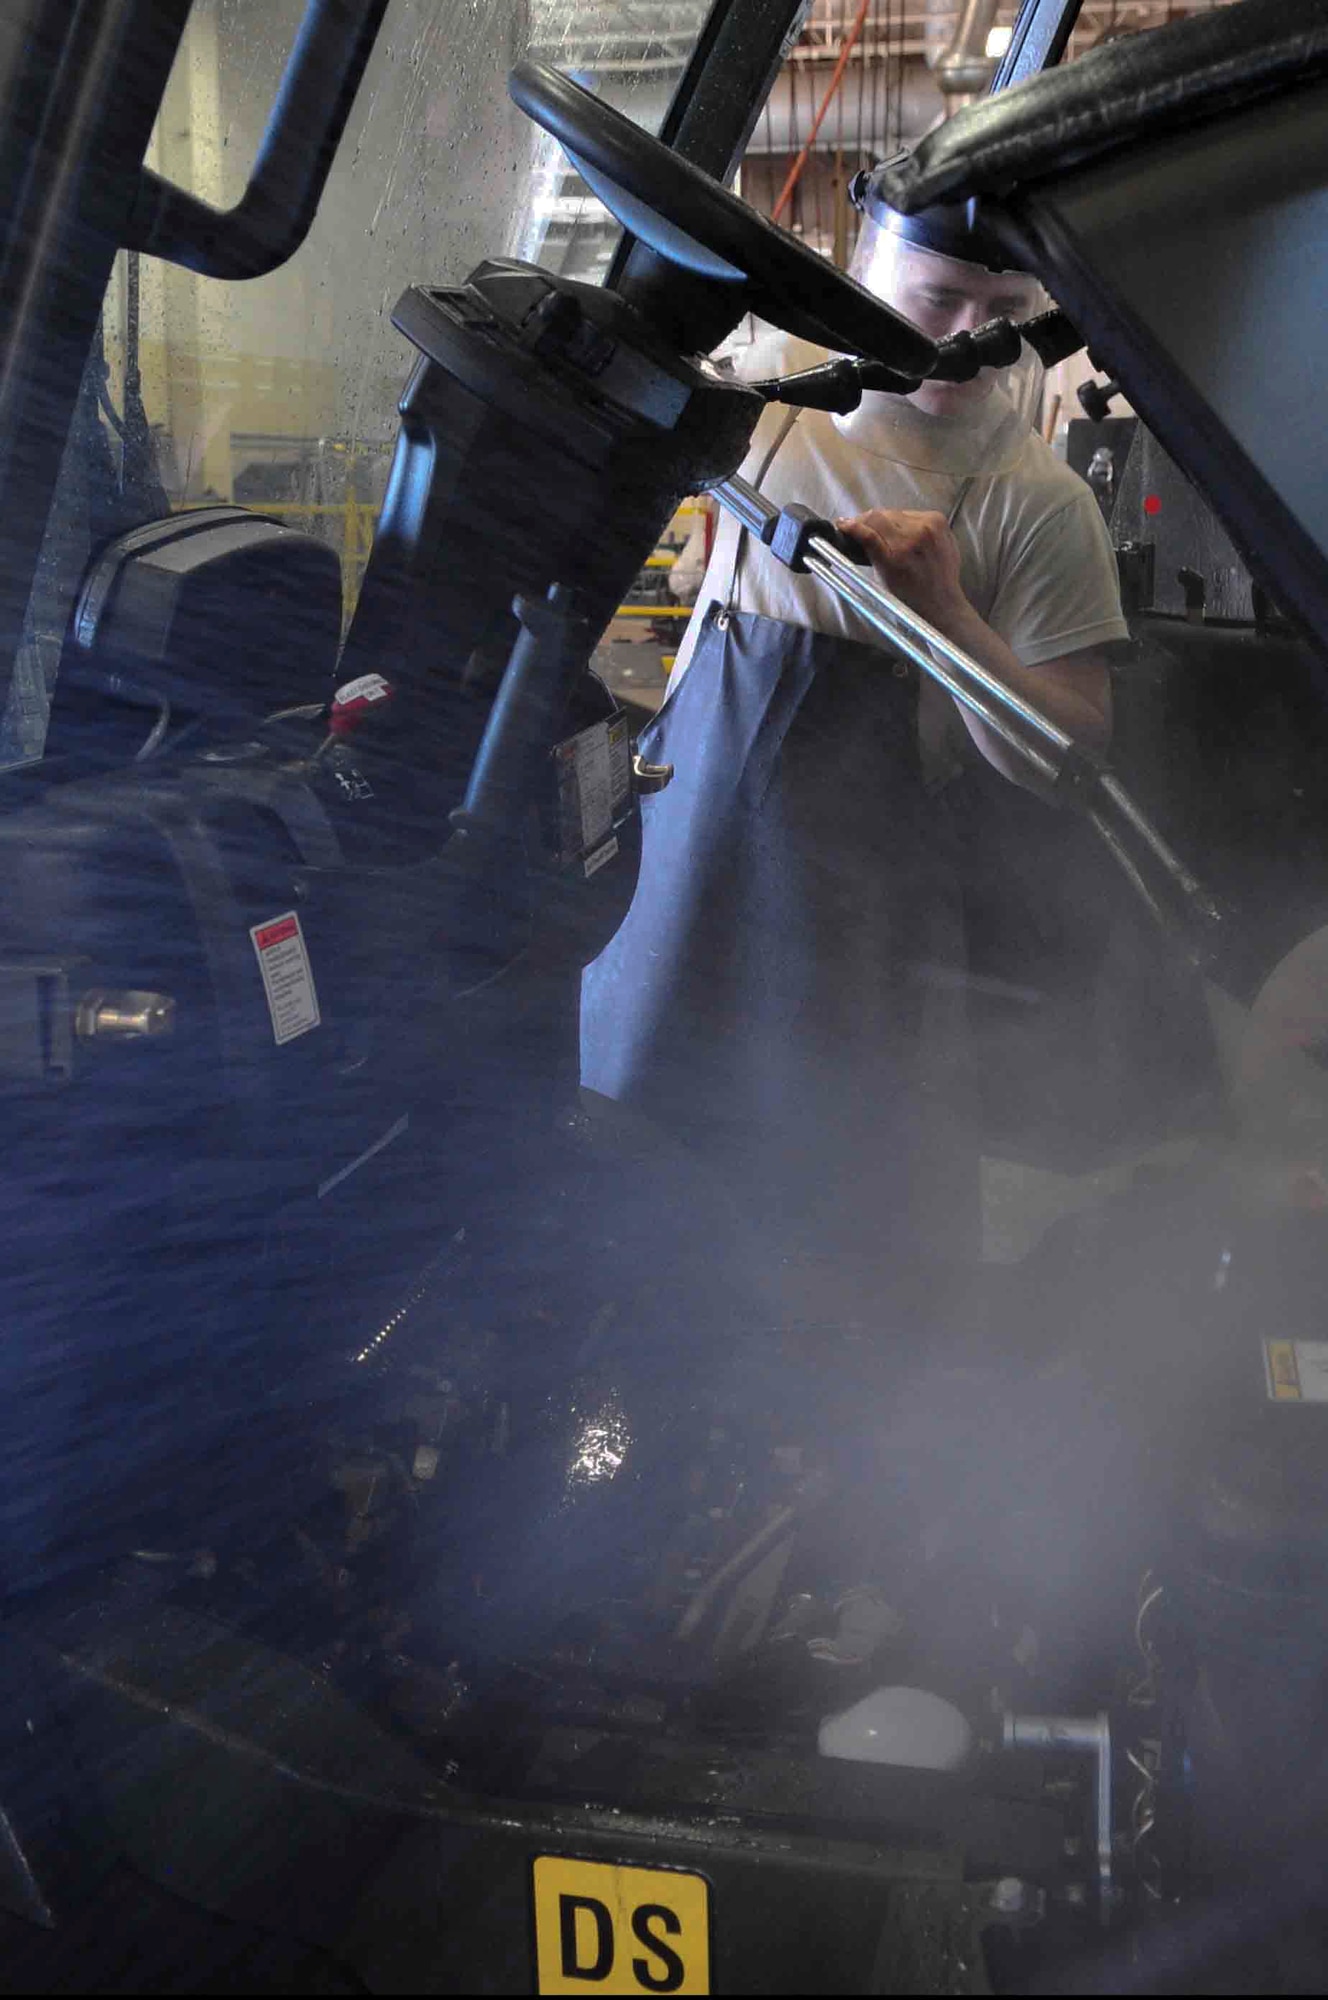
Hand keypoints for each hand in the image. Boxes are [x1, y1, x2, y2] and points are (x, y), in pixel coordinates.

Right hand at [836, 508, 970, 637]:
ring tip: (882, 533)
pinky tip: (902, 534)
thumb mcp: (882, 577)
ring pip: (895, 512)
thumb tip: (854, 530)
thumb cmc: (909, 598)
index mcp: (898, 554)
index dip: (851, 524)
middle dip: (866, 521)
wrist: (942, 601)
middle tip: (858, 527)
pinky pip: (911, 513)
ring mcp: (929, 526)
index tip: (841, 524)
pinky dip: (903, 521)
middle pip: (880, 515)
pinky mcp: (939, 520)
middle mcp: (915, 536)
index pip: (868, 529)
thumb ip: (869, 550)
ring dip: (885, 520)